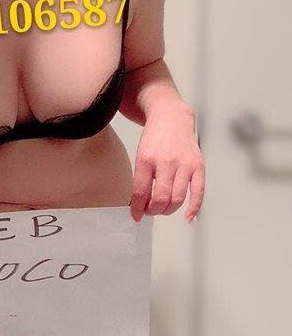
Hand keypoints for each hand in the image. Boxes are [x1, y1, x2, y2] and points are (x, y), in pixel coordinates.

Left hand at [130, 104, 204, 222]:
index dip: (137, 209)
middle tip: (150, 211)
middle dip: (153, 211)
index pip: (141, 192)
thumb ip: (141, 179)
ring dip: (168, 210)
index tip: (136, 215)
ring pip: (177, 199)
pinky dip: (194, 208)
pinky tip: (188, 218)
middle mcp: (166, 162)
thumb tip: (141, 205)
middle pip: (161, 198)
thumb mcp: (141, 156)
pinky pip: (198, 192)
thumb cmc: (155, 138)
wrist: (172, 117)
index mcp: (147, 159)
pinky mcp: (198, 166)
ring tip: (163, 209)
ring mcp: (184, 164)